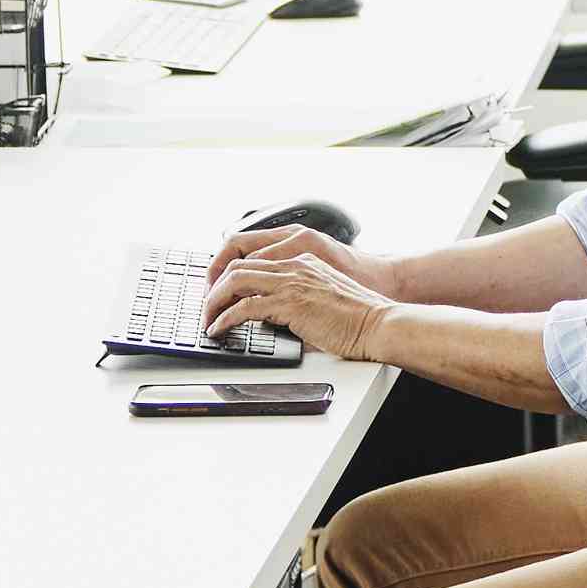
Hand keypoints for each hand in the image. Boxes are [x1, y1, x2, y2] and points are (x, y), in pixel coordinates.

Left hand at [202, 242, 391, 360]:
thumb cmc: (360, 316)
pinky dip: (225, 318)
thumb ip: (299, 297)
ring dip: (214, 301)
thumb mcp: (325, 296)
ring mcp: (292, 282)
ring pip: (236, 280)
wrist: (379, 323)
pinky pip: (245, 307)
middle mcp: (295, 265)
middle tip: (206, 305)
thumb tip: (274, 317)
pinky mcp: (290, 303)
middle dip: (215, 285)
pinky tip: (219, 329)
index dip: (231, 274)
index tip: (220, 291)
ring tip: (207, 318)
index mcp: (304, 260)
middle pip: (238, 264)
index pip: (255, 258)